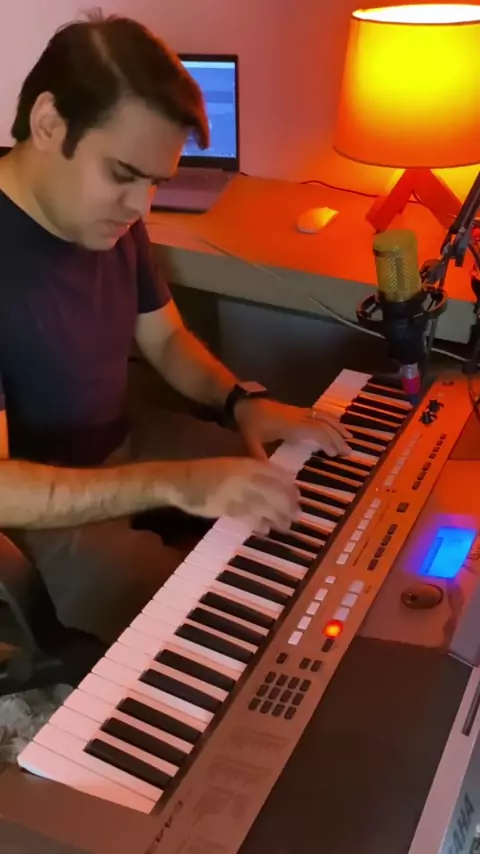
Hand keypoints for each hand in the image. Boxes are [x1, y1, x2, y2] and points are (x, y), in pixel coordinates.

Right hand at [171, 457, 299, 532]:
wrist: (182, 481)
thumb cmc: (208, 474)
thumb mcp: (233, 467)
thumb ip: (253, 474)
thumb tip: (275, 488)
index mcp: (248, 464)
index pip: (278, 475)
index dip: (290, 488)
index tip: (298, 498)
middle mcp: (245, 476)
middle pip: (275, 492)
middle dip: (288, 505)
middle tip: (297, 516)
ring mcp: (236, 492)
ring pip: (264, 506)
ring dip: (277, 517)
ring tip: (285, 526)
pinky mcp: (226, 507)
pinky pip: (248, 516)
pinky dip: (259, 523)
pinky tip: (265, 529)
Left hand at [234, 398, 351, 460]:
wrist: (247, 403)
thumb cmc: (251, 423)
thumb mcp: (251, 441)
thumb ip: (259, 457)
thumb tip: (266, 474)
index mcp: (290, 425)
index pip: (314, 431)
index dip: (326, 441)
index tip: (334, 454)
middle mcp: (299, 417)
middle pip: (323, 426)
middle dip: (337, 438)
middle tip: (348, 453)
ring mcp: (301, 412)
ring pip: (324, 418)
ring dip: (338, 428)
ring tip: (350, 439)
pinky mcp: (301, 410)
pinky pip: (320, 414)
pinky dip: (332, 420)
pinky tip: (338, 426)